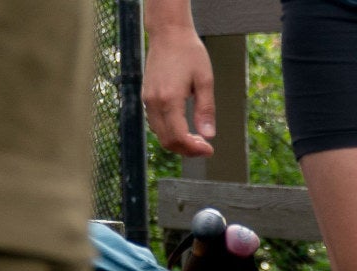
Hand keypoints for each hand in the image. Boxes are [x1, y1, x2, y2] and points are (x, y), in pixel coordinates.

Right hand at [143, 22, 215, 157]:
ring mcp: (147, 100)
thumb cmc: (189, 52)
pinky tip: (184, 128)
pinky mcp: (146, 97)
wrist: (168, 33)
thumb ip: (206, 109)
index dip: (194, 149)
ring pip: (160, 134)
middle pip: (167, 141)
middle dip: (187, 150)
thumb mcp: (205, 80)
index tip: (209, 150)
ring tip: (197, 139)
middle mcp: (154, 102)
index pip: (178, 137)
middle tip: (205, 147)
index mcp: (169, 99)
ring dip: (178, 142)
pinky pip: (155, 123)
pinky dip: (169, 132)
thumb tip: (209, 135)